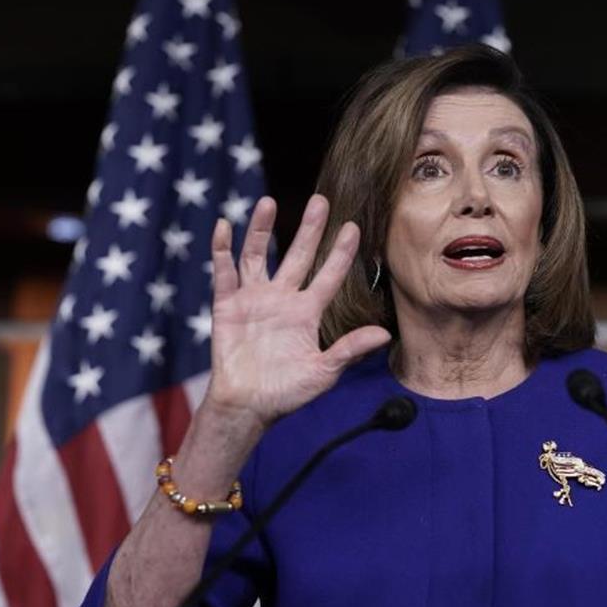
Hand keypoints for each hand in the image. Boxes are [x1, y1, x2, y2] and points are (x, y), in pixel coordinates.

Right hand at [203, 194, 390, 427]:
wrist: (248, 407)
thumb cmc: (287, 393)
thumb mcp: (324, 372)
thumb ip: (349, 350)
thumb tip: (385, 335)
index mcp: (307, 312)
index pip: (329, 276)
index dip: (340, 253)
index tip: (353, 227)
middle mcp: (282, 299)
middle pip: (297, 255)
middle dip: (309, 229)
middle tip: (321, 200)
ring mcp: (254, 299)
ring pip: (258, 255)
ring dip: (260, 229)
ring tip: (268, 202)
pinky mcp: (227, 306)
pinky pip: (224, 273)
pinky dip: (222, 250)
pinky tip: (224, 227)